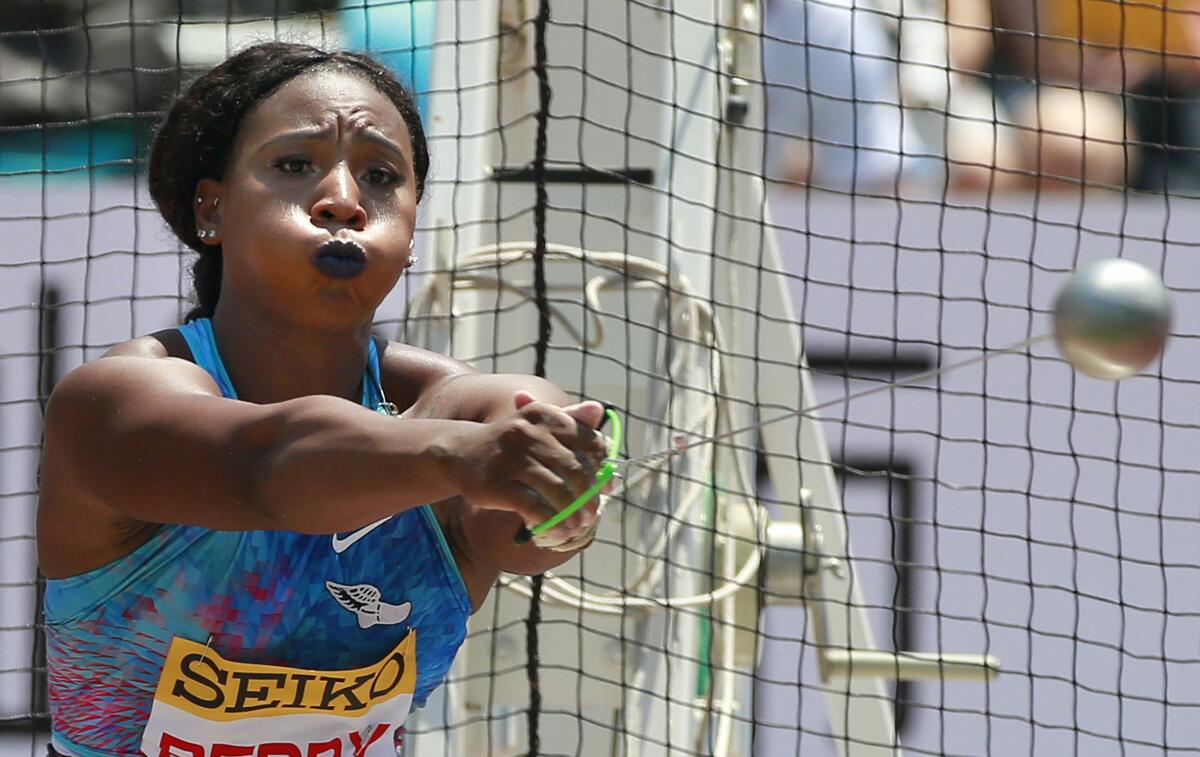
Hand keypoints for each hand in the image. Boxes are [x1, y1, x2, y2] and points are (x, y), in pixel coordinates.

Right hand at [444, 390, 607, 545]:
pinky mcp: (497, 483)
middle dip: (588, 497)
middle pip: (575, 470)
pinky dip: (551, 522)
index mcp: (544, 416)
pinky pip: (534, 507)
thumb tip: (600, 410)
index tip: (603, 488)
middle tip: (592, 514)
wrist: (460, 453)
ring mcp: (511, 457)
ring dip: (573, 514)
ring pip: (558, 490)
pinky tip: (556, 531)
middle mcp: (528, 431)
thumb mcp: (537, 425)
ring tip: (578, 527)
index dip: (601, 468)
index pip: (588, 442)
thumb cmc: (509, 444)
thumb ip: (570, 419)